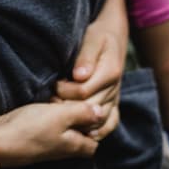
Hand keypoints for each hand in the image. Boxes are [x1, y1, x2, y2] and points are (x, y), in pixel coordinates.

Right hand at [0, 100, 104, 166]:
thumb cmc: (31, 128)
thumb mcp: (61, 116)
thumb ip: (83, 113)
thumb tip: (101, 113)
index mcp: (74, 146)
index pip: (94, 143)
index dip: (97, 127)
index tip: (92, 107)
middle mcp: (62, 149)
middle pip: (80, 135)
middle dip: (81, 118)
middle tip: (75, 100)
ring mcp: (47, 144)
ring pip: (65, 129)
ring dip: (65, 114)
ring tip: (59, 99)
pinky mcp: (34, 137)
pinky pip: (50, 126)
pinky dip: (51, 115)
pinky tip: (46, 103)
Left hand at [54, 0, 127, 140]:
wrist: (113, 37)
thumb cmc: (98, 36)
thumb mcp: (92, 39)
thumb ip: (85, 57)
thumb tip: (79, 76)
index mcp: (110, 71)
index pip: (84, 92)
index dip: (64, 91)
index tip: (55, 84)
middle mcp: (115, 88)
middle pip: (89, 108)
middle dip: (68, 107)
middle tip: (53, 101)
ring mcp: (116, 98)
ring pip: (99, 120)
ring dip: (79, 120)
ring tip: (62, 113)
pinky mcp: (114, 104)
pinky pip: (110, 123)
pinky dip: (98, 130)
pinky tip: (84, 132)